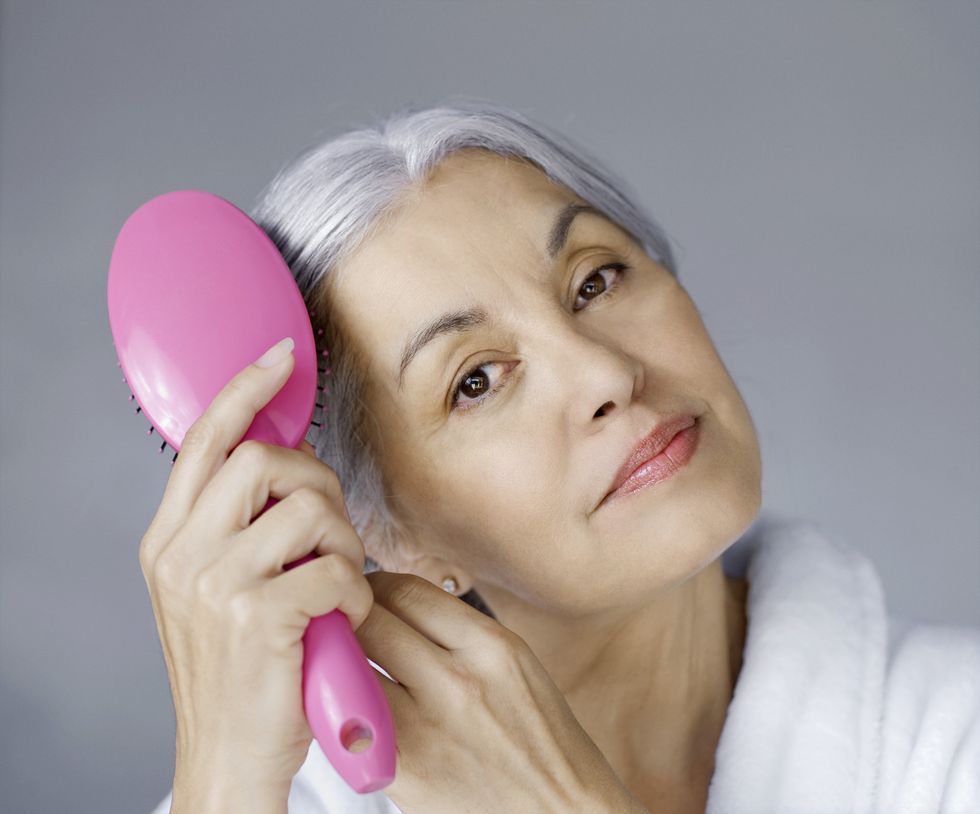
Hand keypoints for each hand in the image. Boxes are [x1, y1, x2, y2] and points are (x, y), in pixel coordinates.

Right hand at [137, 345, 374, 811]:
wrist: (228, 753)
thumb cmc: (238, 669)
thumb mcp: (215, 588)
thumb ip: (236, 526)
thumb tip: (286, 460)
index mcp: (168, 540)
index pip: (204, 440)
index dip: (245, 391)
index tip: (280, 359)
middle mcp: (181, 554)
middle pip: (262, 460)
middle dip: (316, 482)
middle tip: (332, 527)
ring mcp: (215, 585)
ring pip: (306, 509)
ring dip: (341, 540)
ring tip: (338, 579)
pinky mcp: (258, 619)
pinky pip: (332, 569)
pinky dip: (354, 589)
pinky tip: (344, 615)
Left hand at [354, 573, 646, 813]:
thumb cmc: (542, 745)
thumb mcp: (514, 668)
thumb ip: (460, 635)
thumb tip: (400, 608)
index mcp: (492, 646)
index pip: (407, 590)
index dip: (375, 588)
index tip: (366, 596)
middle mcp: (459, 678)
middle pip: (372, 620)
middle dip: (350, 619)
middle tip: (342, 628)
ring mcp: (427, 725)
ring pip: (354, 666)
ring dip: (340, 662)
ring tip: (343, 668)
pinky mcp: (403, 770)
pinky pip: (350, 720)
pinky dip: (341, 708)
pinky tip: (349, 711)